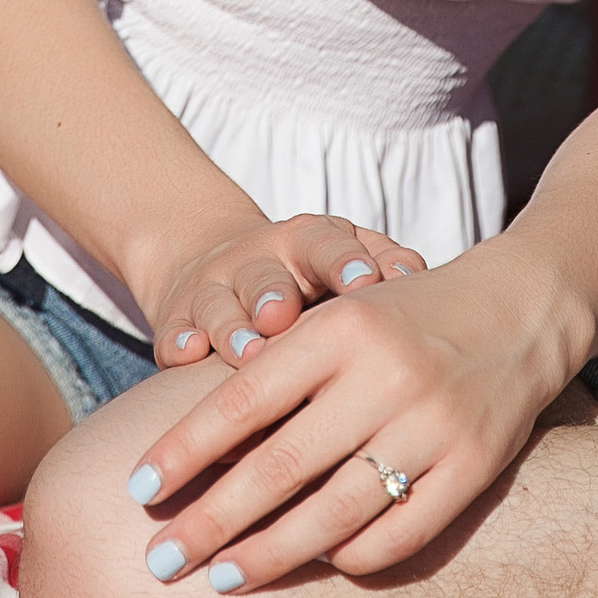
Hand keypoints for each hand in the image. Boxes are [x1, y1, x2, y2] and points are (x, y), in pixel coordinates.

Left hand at [125, 247, 585, 586]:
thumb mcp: (341, 319)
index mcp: (341, 327)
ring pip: (334, 512)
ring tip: (223, 579)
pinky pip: (399, 533)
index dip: (184, 449)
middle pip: (279, 466)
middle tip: (159, 561)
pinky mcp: (474, 467)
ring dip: (270, 555)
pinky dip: (352, 556)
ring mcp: (433, 425)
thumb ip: (282, 371)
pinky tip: (318, 565)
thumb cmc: (406, 318)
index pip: (244, 397)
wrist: (522, 306)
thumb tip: (193, 454)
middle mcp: (385, 375)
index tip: (137, 492)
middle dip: (210, 521)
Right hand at [144, 211, 426, 374]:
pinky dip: (179, 342)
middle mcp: (258, 260)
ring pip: (221, 306)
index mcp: (307, 242)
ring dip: (233, 327)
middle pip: (267, 273)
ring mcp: (213, 289)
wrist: (217, 263)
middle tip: (285, 315)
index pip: (328, 244)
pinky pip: (175, 333)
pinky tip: (185, 354)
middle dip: (275, 293)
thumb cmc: (309, 276)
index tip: (368, 284)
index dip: (346, 262)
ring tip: (246, 351)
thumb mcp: (343, 259)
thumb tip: (421, 279)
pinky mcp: (178, 321)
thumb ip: (382, 264)